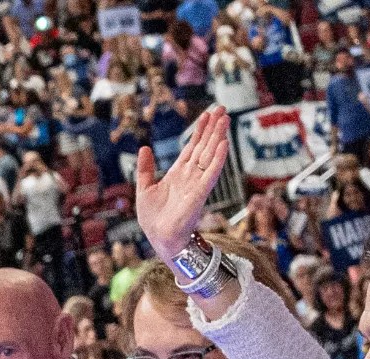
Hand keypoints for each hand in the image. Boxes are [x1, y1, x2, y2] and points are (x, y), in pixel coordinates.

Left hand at [136, 105, 232, 262]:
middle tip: (222, 109)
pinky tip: (224, 145)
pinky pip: (211, 173)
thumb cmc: (154, 219)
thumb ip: (145, 169)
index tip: (207, 114)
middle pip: (204, 146)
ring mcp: (197, 183)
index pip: (192, 147)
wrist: (159, 238)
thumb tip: (144, 148)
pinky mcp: (200, 193)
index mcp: (178, 173)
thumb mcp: (144, 188)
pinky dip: (218, 159)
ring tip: (225, 119)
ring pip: (209, 155)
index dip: (200, 130)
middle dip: (213, 128)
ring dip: (218, 137)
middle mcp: (191, 175)